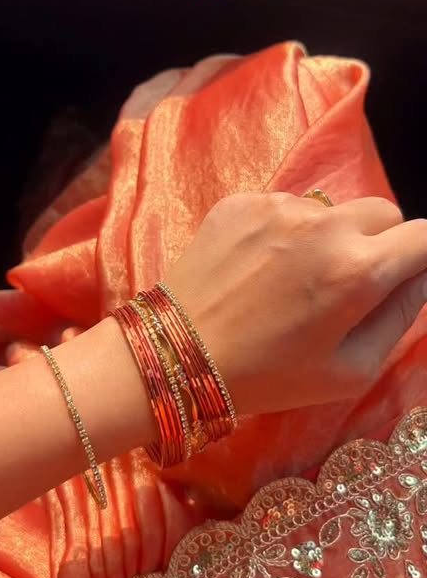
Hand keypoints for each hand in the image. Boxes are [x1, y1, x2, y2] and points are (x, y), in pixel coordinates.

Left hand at [164, 192, 426, 412]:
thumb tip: (422, 276)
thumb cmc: (269, 376)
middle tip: (350, 282)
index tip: (409, 273)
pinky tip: (259, 268)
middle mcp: (323, 223)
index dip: (423, 255)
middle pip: (383, 212)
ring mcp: (278, 206)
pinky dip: (286, 231)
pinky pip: (286, 207)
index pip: (425, 236)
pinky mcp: (242, 201)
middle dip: (382, 242)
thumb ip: (400, 317)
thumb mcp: (350, 369)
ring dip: (329, 236)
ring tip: (292, 280)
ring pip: (331, 209)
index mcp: (358, 269)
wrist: (177, 355)